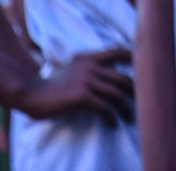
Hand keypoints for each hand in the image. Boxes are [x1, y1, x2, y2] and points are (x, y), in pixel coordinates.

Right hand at [16, 48, 133, 124]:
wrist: (32, 93)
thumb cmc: (52, 84)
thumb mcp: (73, 69)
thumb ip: (89, 68)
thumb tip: (109, 76)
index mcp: (89, 58)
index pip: (117, 52)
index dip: (132, 59)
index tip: (143, 70)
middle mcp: (90, 66)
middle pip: (122, 78)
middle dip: (133, 91)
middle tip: (138, 101)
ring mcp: (86, 81)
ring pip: (116, 94)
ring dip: (125, 107)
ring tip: (129, 117)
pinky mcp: (82, 96)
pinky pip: (104, 107)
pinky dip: (111, 117)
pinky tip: (112, 123)